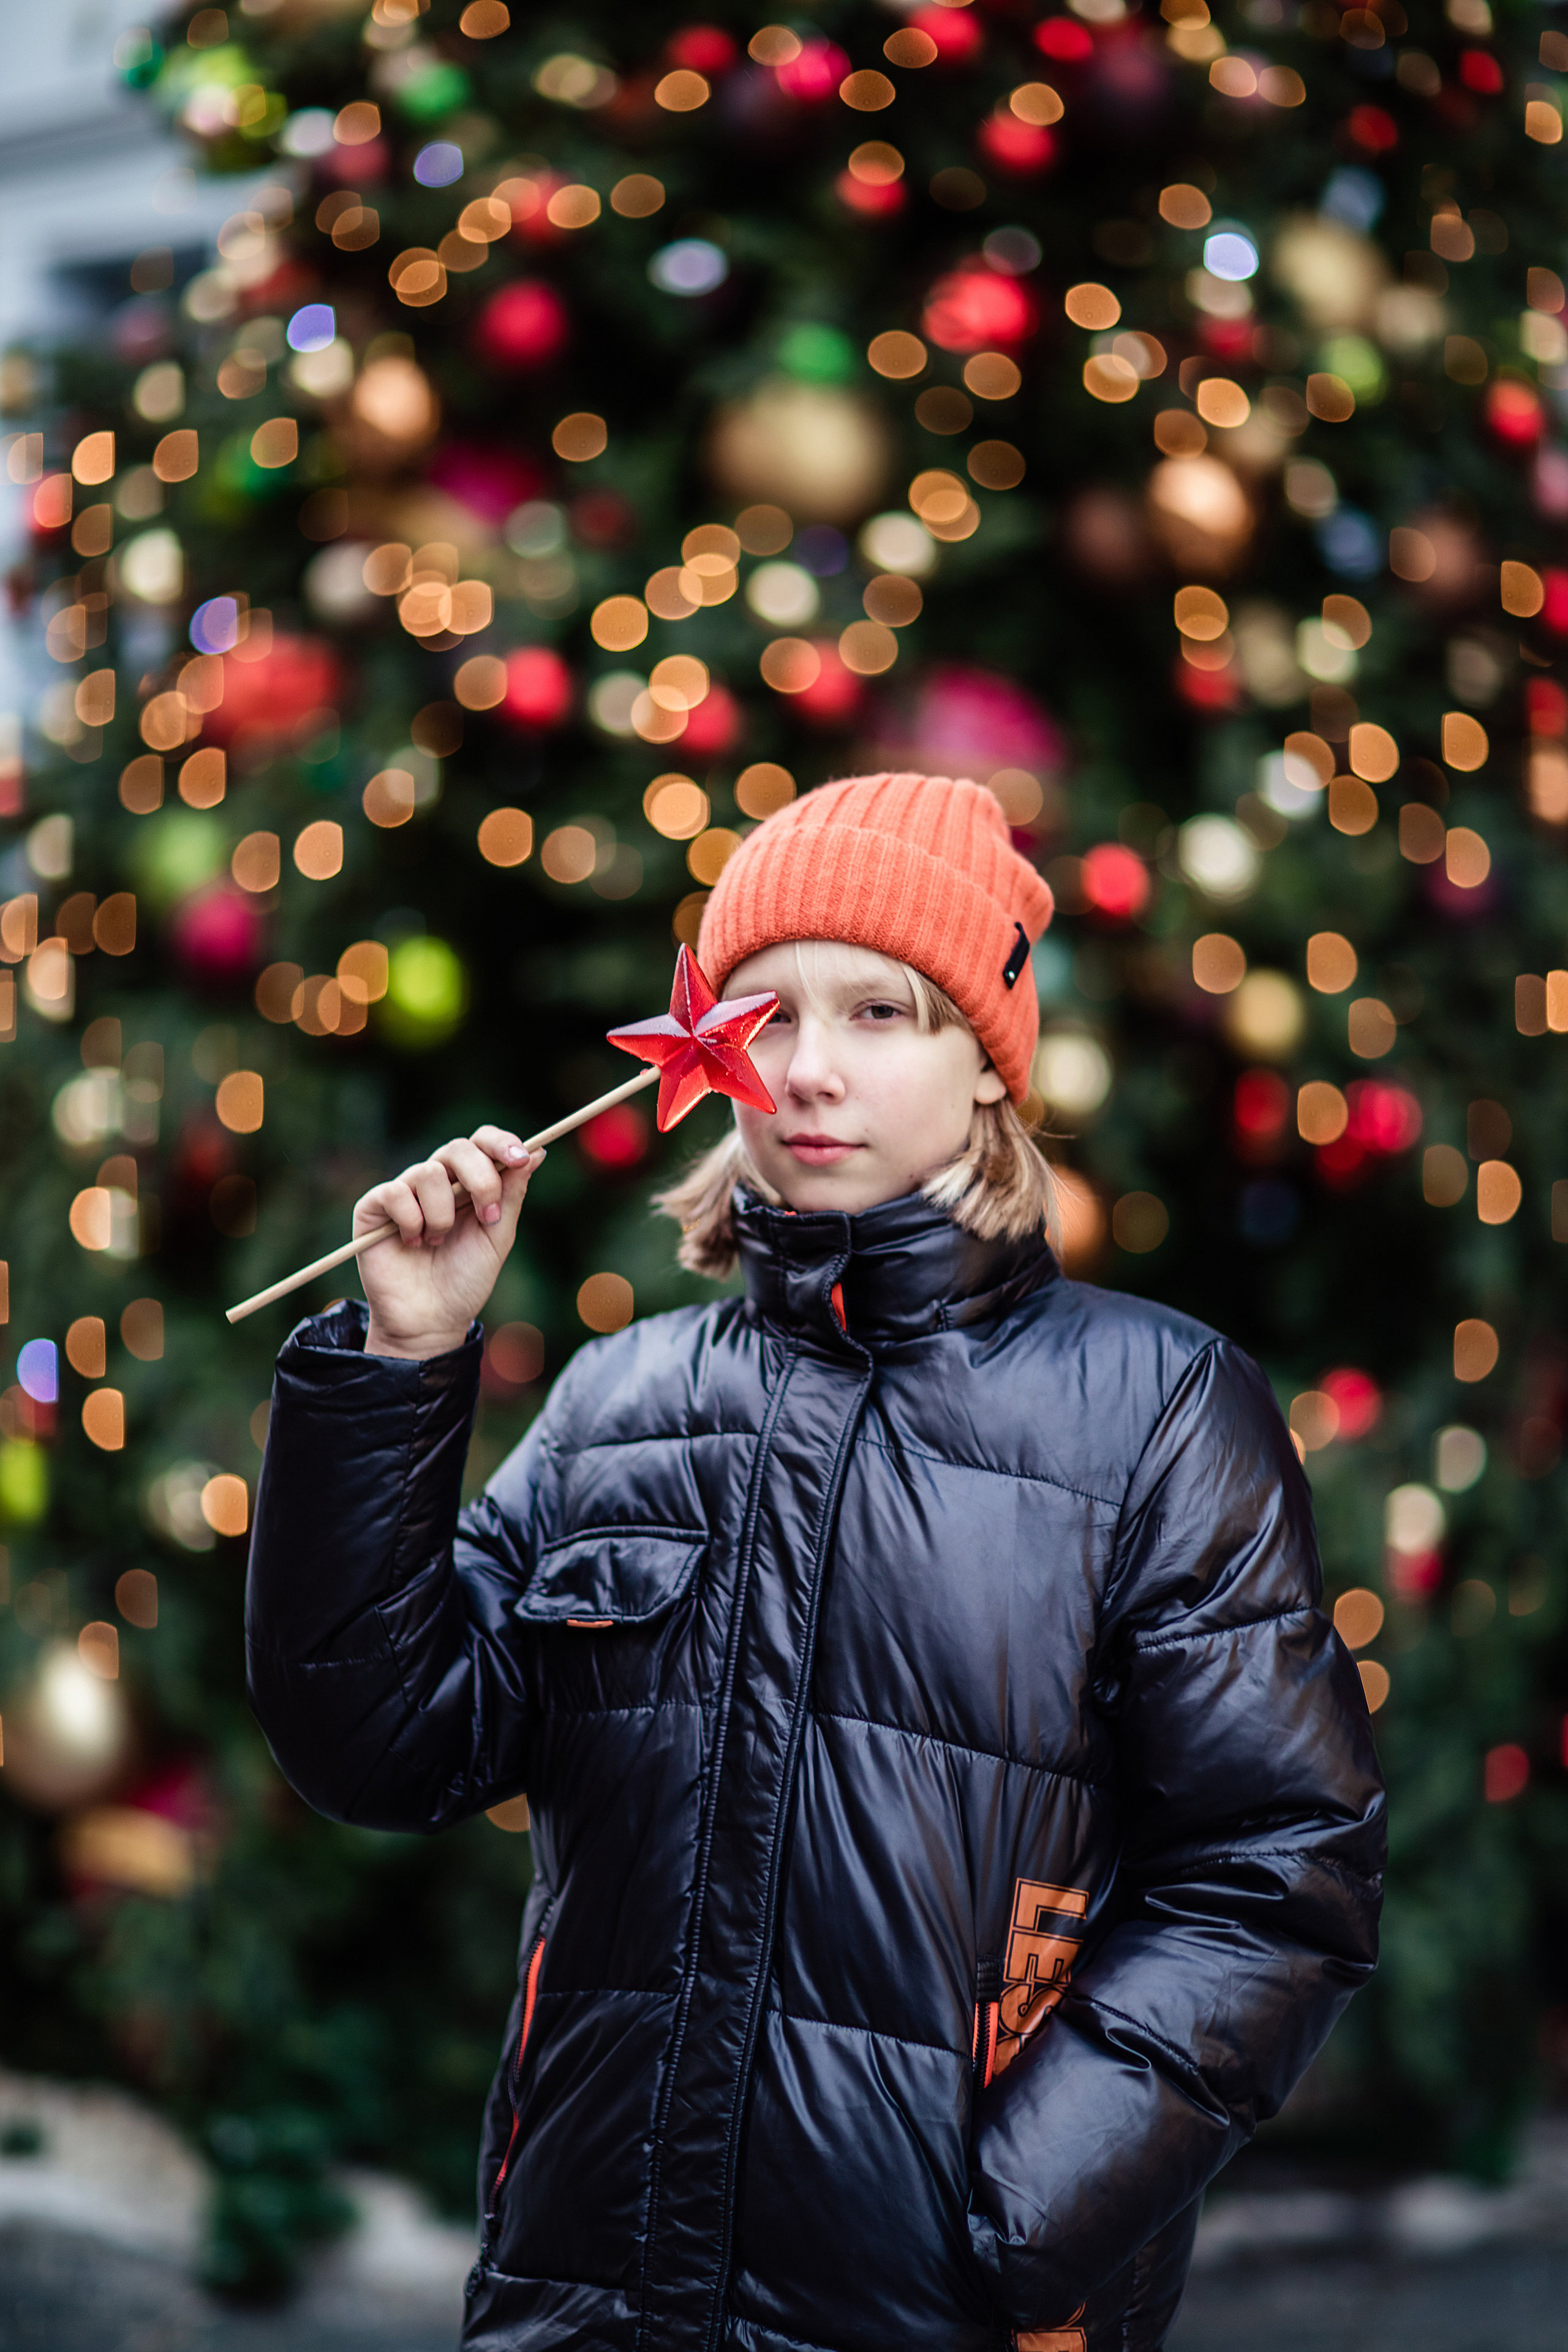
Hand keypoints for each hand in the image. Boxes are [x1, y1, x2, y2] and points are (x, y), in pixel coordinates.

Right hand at [355, 1126, 543, 1359]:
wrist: (431, 1321)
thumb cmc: (465, 1280)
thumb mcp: (498, 1237)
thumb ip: (512, 1195)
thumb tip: (537, 1152)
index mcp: (468, 1183)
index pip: (482, 1142)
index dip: (501, 1142)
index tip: (520, 1159)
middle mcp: (436, 1181)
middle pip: (458, 1148)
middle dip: (481, 1179)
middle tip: (488, 1217)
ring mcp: (404, 1192)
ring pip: (428, 1172)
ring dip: (443, 1214)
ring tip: (438, 1242)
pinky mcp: (373, 1207)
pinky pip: (395, 1192)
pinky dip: (411, 1221)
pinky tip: (412, 1243)